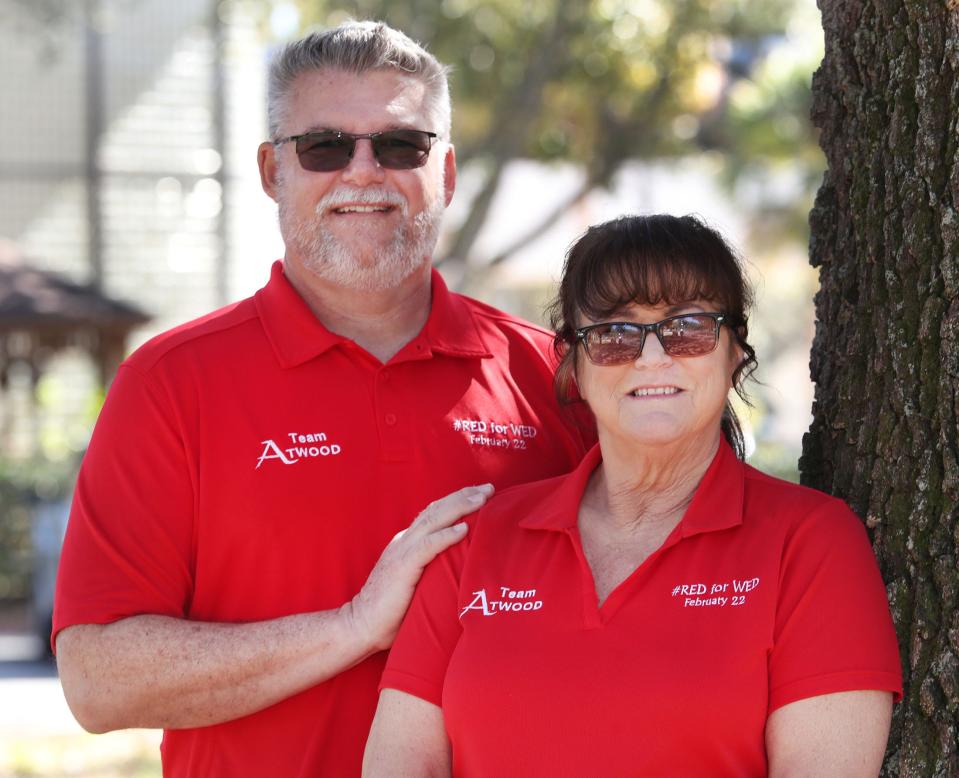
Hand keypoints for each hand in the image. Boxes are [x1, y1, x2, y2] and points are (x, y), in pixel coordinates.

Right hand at [344, 484, 492, 653]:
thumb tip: (462, 567)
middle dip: (464, 496)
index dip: (457, 500)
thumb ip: (433, 568)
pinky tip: (463, 529)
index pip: (434, 513)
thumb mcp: (416, 581)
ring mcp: (402, 551)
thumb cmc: (392, 610)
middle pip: (437, 509)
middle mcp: (405, 540)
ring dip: (460, 507)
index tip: (481, 493)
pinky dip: (446, 536)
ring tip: (482, 499)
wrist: (361, 624)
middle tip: (489, 488)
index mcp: (407, 542)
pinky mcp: (402, 567)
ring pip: (434, 520)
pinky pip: (427, 546)